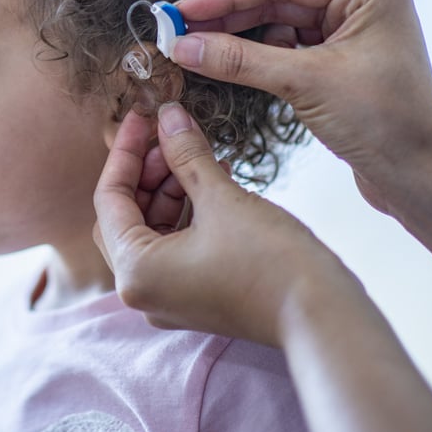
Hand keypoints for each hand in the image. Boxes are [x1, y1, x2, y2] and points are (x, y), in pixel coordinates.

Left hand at [94, 105, 349, 344]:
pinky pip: (175, 246)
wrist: (322, 316)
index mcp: (134, 272)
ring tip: (195, 152)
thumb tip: (167, 115)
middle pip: (125, 216)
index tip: (139, 117)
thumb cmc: (271, 262)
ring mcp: (168, 299)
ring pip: (151, 230)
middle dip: (146, 171)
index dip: (124, 152)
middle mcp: (142, 292)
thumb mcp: (221, 198)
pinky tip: (212, 177)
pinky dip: (187, 212)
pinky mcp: (195, 297)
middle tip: (169, 136)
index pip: (109, 199)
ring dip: (169, 189)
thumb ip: (185, 154)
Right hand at [170, 0, 431, 215]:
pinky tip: (228, 64)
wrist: (422, 179)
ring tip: (195, 49)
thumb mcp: (305, 84)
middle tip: (178, 30)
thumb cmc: (385, 125)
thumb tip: (184, 46)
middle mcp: (364, 2)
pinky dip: (260, 56)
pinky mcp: (345, 60)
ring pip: (281, 24)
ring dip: (240, 37)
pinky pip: (292, 47)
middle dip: (227, 17)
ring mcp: (356, 31)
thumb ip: (240, 60)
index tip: (181, 12)